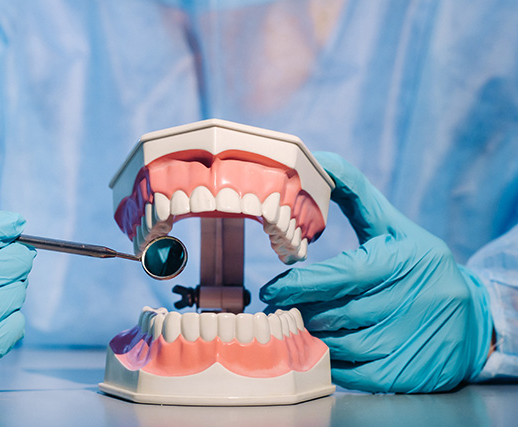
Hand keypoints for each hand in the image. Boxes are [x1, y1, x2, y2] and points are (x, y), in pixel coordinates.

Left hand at [260, 152, 492, 392]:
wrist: (475, 319)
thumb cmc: (421, 266)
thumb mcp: (396, 227)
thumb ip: (357, 194)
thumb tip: (320, 160)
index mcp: (403, 262)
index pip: (341, 276)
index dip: (300, 285)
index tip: (272, 288)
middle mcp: (408, 302)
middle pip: (333, 313)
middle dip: (301, 310)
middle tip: (281, 307)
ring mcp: (407, 341)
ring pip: (338, 344)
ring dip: (314, 335)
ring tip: (305, 323)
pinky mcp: (406, 374)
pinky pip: (351, 373)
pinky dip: (332, 361)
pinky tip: (327, 347)